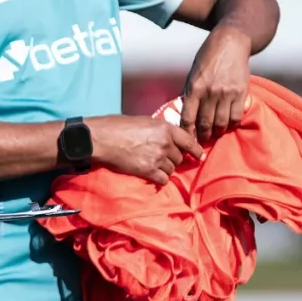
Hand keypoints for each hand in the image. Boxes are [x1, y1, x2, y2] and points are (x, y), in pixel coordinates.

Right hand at [86, 115, 202, 184]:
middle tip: (162, 157)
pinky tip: (152, 175)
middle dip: (172, 158)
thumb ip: (158, 130)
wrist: (102, 139)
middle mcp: (165, 143)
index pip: (189, 141)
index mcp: (165, 128)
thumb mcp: (143, 121)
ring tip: (153, 165)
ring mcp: (158, 158)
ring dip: (165, 168)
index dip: (196, 150)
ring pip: (172, 169)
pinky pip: (163, 179)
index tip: (199, 156)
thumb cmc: (117, 125)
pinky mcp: (149, 171)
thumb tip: (165, 138)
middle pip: (179, 157)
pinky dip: (160, 178)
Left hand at [180, 26, 251, 142]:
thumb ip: (190, 92)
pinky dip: (231, 124)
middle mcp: (209, 93)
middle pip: (205, 123)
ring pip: (221, 123)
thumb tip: (186, 111)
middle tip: (202, 141)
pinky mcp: (240, 93)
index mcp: (194, 88)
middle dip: (202, 136)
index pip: (187, 118)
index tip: (187, 140)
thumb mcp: (193, 73)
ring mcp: (226, 94)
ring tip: (215, 134)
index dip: (187, 133)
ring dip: (217, 132)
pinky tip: (228, 125)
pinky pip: (236, 117)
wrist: (230, 44)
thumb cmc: (208, 57)